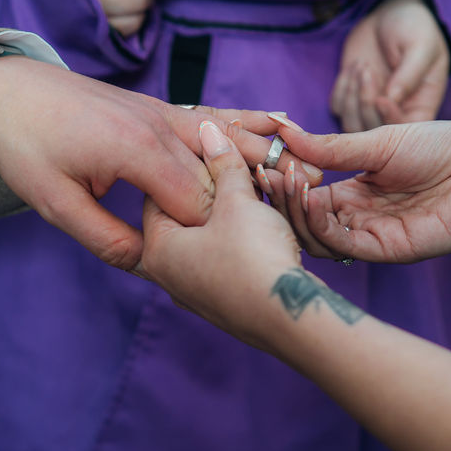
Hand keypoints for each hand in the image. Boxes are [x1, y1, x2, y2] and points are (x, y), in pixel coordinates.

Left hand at [0, 57, 320, 270]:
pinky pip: (216, 113)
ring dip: (268, 156)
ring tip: (312, 172)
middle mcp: (161, 127)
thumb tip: (143, 263)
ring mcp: (166, 113)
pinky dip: (249, 120)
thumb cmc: (27, 146)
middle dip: (260, 195)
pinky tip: (280, 123)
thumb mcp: (54, 203)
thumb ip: (104, 237)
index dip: (217, 232)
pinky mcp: (164, 109)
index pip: (197, 200)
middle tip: (304, 213)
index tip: (237, 256)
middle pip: (224, 169)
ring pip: (230, 134)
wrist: (11, 88)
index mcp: (136, 152)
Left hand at [141, 121, 302, 349]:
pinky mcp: (224, 303)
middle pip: (183, 216)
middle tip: (234, 165)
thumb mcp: (238, 201)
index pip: (158, 191)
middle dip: (210, 188)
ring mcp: (196, 293)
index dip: (186, 164)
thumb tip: (209, 132)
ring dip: (227, 215)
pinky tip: (259, 225)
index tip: (212, 148)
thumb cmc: (254, 258)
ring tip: (252, 193)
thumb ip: (223, 164)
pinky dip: (237, 238)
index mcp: (158, 248)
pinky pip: (224, 259)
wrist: (292, 318)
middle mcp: (170, 274)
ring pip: (206, 239)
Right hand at [262, 117, 450, 262]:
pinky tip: (308, 200)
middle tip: (262, 176)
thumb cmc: (446, 146)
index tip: (259, 163)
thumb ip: (332, 148)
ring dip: (294, 213)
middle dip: (280, 200)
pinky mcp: (390, 250)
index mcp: (356, 191)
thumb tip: (284, 133)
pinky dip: (320, 226)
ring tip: (283, 182)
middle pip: (305, 222)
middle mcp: (361, 217)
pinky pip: (344, 247)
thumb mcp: (379, 142)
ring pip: (318, 239)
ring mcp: (374, 235)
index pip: (305, 196)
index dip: (282, 183)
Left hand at [330, 0, 449, 130]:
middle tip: (367, 69)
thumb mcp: (421, 45)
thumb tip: (392, 99)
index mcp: (421, 107)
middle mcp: (395, 113)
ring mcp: (370, 108)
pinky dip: (341, 88)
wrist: (390, 12)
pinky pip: (337, 108)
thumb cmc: (414, 28)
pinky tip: (353, 65)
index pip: (405, 131)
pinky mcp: (350, 97)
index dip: (390, 121)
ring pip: (351, 125)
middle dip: (365, 103)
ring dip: (350, 97)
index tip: (382, 98)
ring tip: (361, 66)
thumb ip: (410, 72)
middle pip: (373, 133)